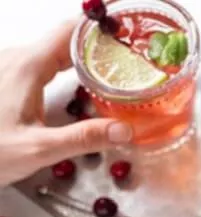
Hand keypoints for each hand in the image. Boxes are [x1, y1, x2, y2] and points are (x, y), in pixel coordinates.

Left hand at [0, 20, 132, 186]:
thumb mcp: (39, 149)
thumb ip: (84, 138)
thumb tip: (125, 130)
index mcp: (27, 66)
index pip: (70, 30)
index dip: (99, 25)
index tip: (127, 27)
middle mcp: (17, 58)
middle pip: (65, 36)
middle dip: (98, 39)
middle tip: (130, 48)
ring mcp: (10, 66)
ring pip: (55, 47)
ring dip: (85, 50)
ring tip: (115, 60)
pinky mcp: (8, 78)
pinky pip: (45, 60)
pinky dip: (70, 62)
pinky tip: (83, 76)